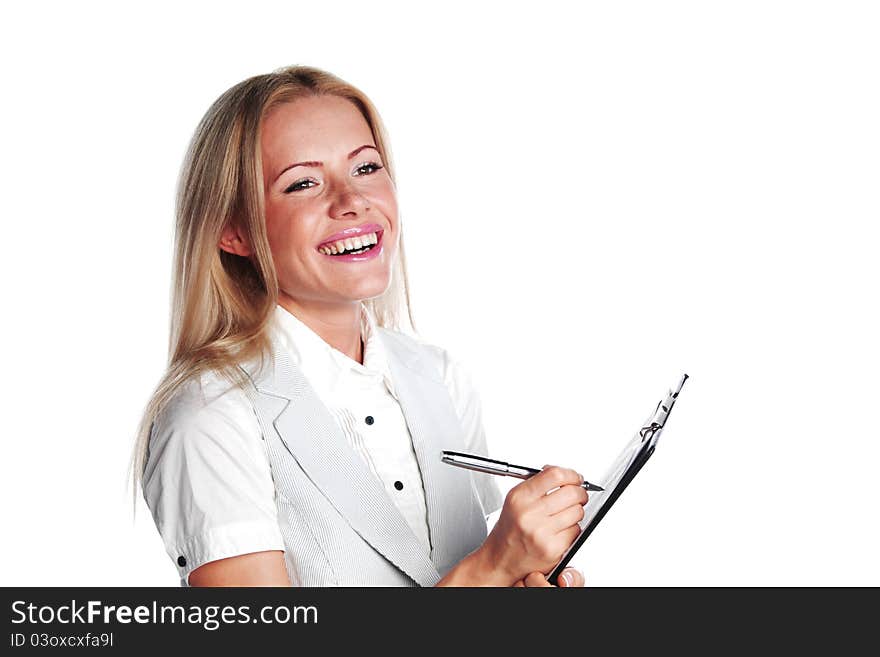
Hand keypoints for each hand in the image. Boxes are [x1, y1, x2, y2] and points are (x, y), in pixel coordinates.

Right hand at [479, 465, 587, 584]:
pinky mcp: (553, 549)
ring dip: (576, 511)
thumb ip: (538, 484)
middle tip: (578, 495)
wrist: (500, 560)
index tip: (575, 478)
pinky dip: (573, 529)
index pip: (555, 475)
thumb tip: (564, 475)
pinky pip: (576, 530)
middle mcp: (529, 513)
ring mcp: (542, 532)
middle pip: (571, 492)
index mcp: (519, 497)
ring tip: (564, 515)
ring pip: (577, 512)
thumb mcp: (515, 500)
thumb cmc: (509, 530)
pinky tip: (560, 530)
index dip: (571, 474)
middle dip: (580, 493)